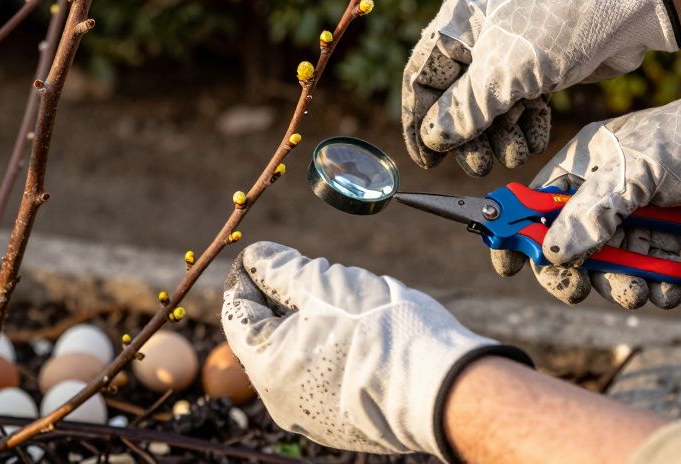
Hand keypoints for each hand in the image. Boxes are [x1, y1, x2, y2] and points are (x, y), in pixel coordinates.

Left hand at [221, 241, 529, 459]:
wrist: (443, 389)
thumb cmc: (382, 331)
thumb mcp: (325, 283)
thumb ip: (281, 268)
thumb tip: (255, 257)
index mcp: (267, 364)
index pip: (238, 313)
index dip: (248, 278)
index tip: (263, 256)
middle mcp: (281, 399)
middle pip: (266, 337)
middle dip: (282, 301)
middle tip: (308, 274)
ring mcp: (311, 417)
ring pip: (295, 357)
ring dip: (308, 326)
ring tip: (343, 303)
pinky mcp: (341, 425)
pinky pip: (321, 379)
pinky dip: (330, 353)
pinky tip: (359, 335)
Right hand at [402, 0, 680, 175]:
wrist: (628, 11)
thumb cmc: (559, 27)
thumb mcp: (504, 75)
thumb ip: (464, 111)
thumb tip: (432, 139)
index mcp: (456, 23)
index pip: (422, 79)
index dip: (420, 124)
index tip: (429, 161)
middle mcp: (477, 33)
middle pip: (457, 97)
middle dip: (470, 136)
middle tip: (481, 166)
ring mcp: (509, 49)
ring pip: (490, 104)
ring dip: (499, 135)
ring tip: (513, 156)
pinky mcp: (538, 63)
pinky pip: (519, 101)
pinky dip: (524, 123)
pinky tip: (533, 141)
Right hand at [497, 71, 680, 308]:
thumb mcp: (635, 172)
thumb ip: (592, 214)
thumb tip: (551, 253)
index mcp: (583, 166)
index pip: (535, 202)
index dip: (517, 231)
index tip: (507, 263)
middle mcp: (603, 193)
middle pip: (566, 244)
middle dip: (572, 272)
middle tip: (578, 290)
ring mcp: (633, 218)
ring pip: (607, 266)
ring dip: (618, 286)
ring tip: (639, 291)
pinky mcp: (664, 240)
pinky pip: (647, 274)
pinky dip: (656, 288)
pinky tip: (668, 291)